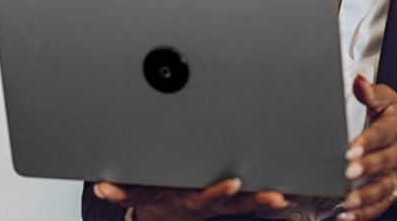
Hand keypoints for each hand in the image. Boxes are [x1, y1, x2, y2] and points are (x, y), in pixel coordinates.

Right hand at [93, 178, 290, 219]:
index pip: (208, 198)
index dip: (220, 192)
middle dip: (258, 198)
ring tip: (293, 192)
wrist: (164, 214)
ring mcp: (225, 200)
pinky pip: (257, 193)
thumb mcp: (137, 195)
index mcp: (190, 200)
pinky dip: (274, 191)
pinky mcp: (235, 195)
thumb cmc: (155, 198)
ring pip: (252, 199)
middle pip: (238, 202)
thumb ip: (121, 191)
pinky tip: (293, 187)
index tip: (233, 183)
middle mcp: (212, 202)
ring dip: (271, 196)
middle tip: (276, 195)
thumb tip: (103, 185)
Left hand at [338, 75, 396, 220]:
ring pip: (383, 188)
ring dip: (366, 196)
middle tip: (348, 171)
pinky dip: (365, 213)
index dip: (368, 141)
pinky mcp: (393, 193)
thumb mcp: (391, 101)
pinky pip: (380, 206)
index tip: (351, 147)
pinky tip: (348, 215)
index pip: (384, 134)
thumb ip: (372, 93)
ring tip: (349, 200)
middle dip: (367, 168)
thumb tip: (358, 81)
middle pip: (385, 162)